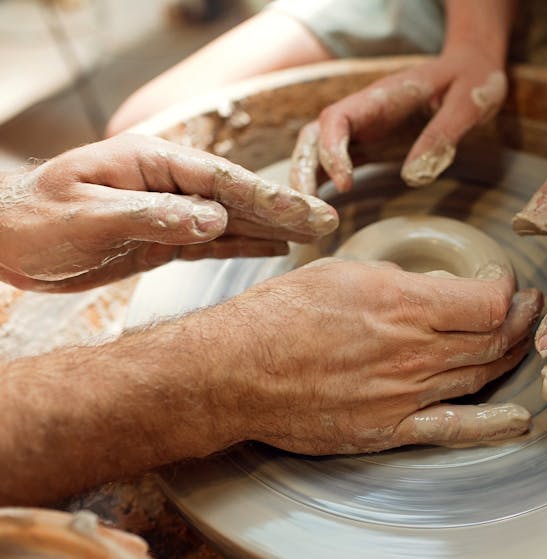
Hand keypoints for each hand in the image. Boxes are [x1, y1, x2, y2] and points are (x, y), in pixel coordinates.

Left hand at [0, 134, 337, 291]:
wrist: (0, 242)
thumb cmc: (32, 219)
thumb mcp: (88, 215)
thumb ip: (153, 215)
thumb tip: (214, 220)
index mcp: (150, 162)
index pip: (221, 180)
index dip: (267, 196)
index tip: (306, 211)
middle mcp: (165, 183)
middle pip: (235, 196)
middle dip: (283, 208)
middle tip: (328, 221)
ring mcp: (166, 211)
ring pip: (229, 219)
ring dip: (271, 227)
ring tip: (313, 234)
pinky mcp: (161, 239)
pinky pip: (211, 241)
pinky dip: (244, 244)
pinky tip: (273, 247)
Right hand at [215, 260, 541, 453]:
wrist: (237, 369)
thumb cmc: (281, 314)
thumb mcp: (342, 272)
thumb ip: (395, 282)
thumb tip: (425, 290)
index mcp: (404, 305)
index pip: (487, 302)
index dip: (505, 292)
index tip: (502, 285)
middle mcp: (413, 352)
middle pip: (493, 339)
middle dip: (520, 320)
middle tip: (528, 309)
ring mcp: (404, 395)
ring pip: (479, 377)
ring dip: (511, 358)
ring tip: (522, 343)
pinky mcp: (388, 428)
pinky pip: (451, 429)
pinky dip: (491, 424)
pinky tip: (518, 418)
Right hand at [289, 50, 506, 193]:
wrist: (472, 69)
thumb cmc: (472, 81)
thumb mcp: (468, 103)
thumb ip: (442, 135)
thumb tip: (413, 176)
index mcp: (382, 96)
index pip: (337, 118)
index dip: (332, 151)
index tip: (345, 185)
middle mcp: (364, 110)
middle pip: (315, 136)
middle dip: (304, 170)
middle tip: (309, 208)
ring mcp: (363, 126)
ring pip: (319, 150)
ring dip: (308, 180)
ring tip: (311, 216)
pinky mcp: (369, 141)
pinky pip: (337, 161)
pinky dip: (324, 182)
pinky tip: (323, 207)